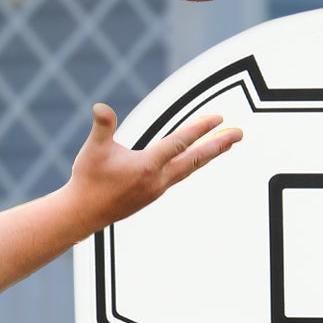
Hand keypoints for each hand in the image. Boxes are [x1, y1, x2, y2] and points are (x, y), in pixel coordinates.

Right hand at [64, 103, 241, 229]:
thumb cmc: (88, 180)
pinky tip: (197, 159)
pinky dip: (193, 165)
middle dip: (218, 145)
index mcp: (147, 166)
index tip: (219, 118)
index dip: (200, 129)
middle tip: (239, 133)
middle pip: (195, 159)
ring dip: (209, 154)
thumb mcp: (94, 149)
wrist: (83, 214)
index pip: (180, 143)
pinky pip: (180, 175)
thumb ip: (102, 126)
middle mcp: (158, 179)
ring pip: (190, 168)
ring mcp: (158, 189)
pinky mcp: (153, 194)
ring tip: (226, 144)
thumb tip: (101, 108)